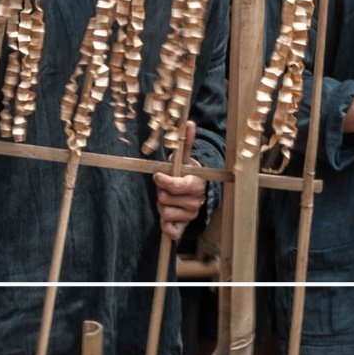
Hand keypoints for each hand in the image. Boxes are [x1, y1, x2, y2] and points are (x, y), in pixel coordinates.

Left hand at [151, 122, 206, 240]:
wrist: (194, 194)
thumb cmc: (185, 175)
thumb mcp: (185, 158)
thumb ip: (186, 141)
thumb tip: (189, 122)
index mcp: (196, 184)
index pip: (176, 185)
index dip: (163, 180)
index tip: (158, 175)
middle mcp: (196, 202)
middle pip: (164, 199)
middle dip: (160, 193)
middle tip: (164, 189)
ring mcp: (190, 216)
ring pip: (164, 213)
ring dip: (161, 207)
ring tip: (167, 200)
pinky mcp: (184, 228)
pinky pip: (170, 231)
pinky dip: (165, 225)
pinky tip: (168, 217)